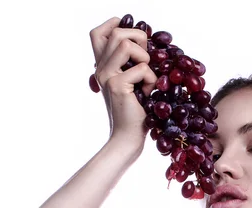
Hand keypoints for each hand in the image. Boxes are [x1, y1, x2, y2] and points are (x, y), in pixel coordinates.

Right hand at [89, 16, 157, 148]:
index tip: (134, 36)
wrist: (128, 138)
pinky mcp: (116, 86)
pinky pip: (143, 69)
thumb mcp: (132, 83)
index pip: (97, 33)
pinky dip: (153, 81)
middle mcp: (101, 69)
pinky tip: (148, 96)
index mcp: (102, 66)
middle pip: (116, 33)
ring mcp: (106, 76)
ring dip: (145, 58)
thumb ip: (131, 64)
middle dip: (139, 38)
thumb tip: (145, 43)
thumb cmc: (136, 112)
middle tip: (148, 59)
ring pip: (125, 44)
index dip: (115, 25)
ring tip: (147, 78)